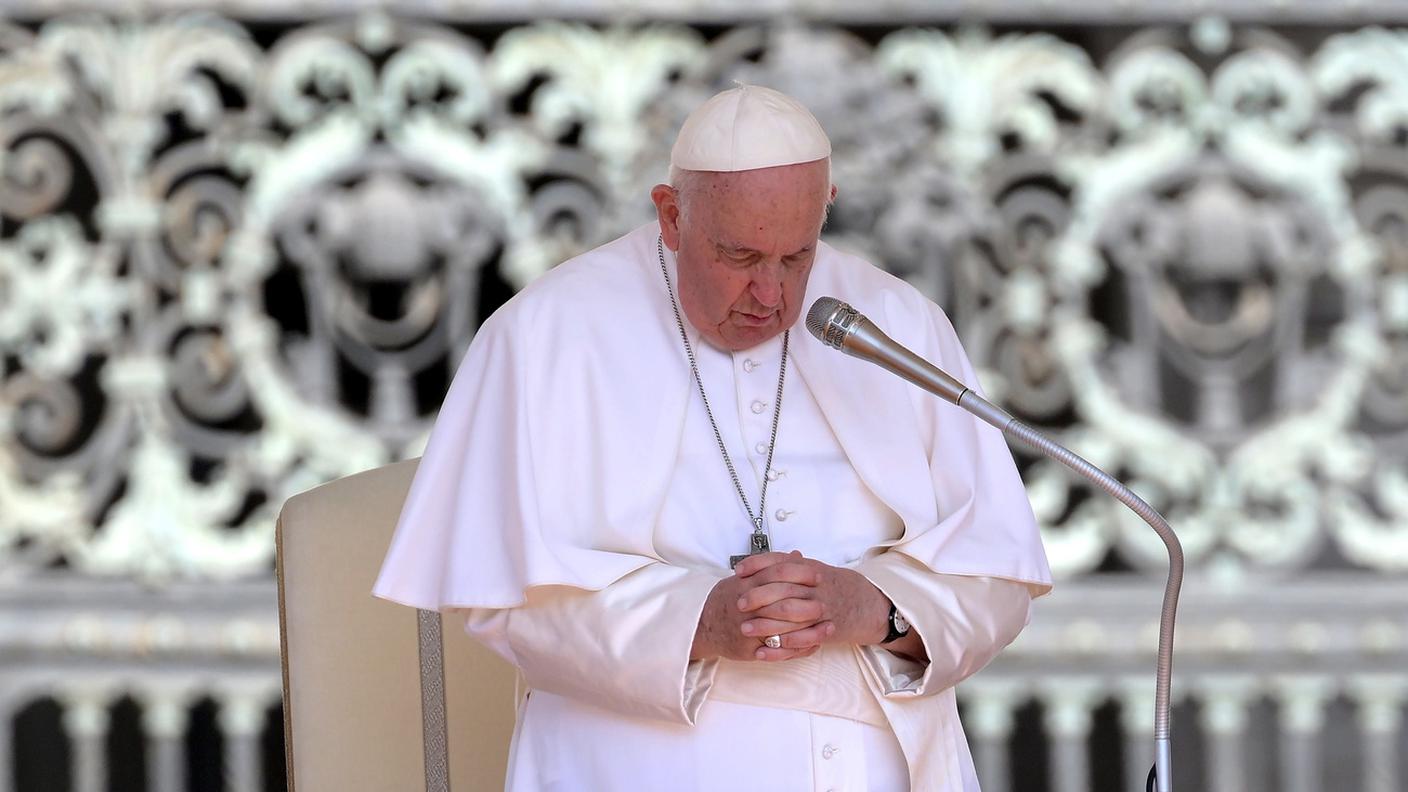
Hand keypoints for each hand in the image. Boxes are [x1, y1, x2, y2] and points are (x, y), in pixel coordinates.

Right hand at [691, 552, 829, 661]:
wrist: (702, 625)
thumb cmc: (726, 599)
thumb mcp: (744, 577)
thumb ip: (771, 566)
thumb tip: (797, 555)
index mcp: (748, 584)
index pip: (777, 574)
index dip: (800, 574)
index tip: (817, 575)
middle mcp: (749, 606)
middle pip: (784, 603)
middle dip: (808, 604)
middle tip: (826, 604)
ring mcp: (749, 628)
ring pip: (785, 630)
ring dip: (810, 631)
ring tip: (829, 628)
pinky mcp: (750, 648)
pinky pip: (779, 651)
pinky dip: (799, 649)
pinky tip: (815, 646)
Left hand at [733, 551, 891, 655]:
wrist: (866, 603)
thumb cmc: (832, 586)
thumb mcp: (813, 570)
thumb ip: (788, 565)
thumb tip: (756, 563)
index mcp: (811, 569)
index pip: (781, 562)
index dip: (758, 564)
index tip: (738, 570)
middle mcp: (816, 587)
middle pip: (783, 588)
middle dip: (758, 596)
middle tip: (738, 603)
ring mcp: (822, 609)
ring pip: (790, 615)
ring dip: (765, 623)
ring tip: (744, 629)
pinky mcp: (826, 630)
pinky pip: (801, 640)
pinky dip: (781, 647)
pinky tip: (762, 652)